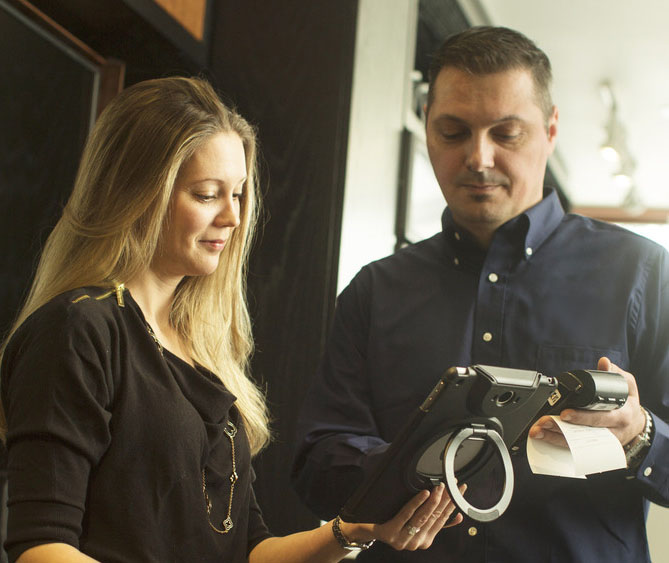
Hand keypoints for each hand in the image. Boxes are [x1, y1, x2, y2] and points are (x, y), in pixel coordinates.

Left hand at [341, 483, 464, 550]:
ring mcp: (403, 539)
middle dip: (446, 500)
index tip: (460, 491)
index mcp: (425, 541)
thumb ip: (434, 521)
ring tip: (440, 487)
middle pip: (434, 518)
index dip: (452, 505)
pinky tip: (424, 493)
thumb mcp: (415, 523)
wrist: (367, 529)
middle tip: (452, 485)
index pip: (442, 521)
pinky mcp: (391, 533)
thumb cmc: (392, 522)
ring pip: (423, 517)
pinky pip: (406, 514)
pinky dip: (416, 502)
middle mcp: (416, 543)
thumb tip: (457, 516)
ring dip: (434, 500)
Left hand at [528, 357, 645, 447]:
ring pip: (576, 444)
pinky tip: (543, 437)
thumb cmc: (627, 404)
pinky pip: (574, 449)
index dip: (582, 417)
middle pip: (583, 433)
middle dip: (561, 428)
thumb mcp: (627, 386)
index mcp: (620, 415)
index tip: (564, 413)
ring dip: (554, 437)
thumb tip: (604, 362)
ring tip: (537, 431)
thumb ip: (614, 373)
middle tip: (544, 421)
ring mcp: (600, 443)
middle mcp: (610, 432)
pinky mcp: (593, 448)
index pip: (600, 417)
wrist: (635, 426)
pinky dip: (557, 443)